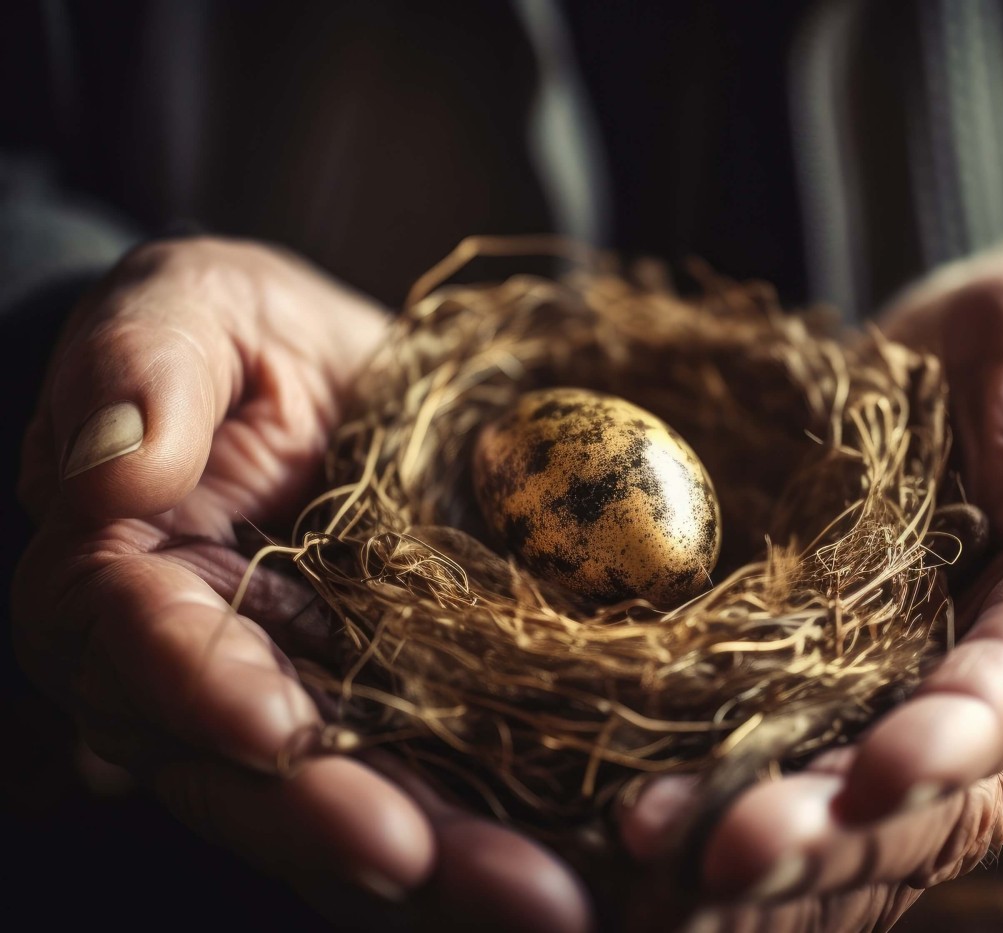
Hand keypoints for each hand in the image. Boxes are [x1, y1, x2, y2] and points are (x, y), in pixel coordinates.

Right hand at [12, 238, 591, 930]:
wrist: (345, 378)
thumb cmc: (245, 334)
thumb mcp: (195, 304)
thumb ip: (143, 365)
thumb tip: (112, 466)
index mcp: (130, 577)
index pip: (140, 644)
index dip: (200, 689)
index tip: (278, 727)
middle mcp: (206, 670)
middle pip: (248, 769)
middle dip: (336, 822)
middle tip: (429, 864)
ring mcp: (310, 701)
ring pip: (349, 803)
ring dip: (440, 863)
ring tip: (540, 899)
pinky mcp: (400, 711)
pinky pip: (438, 783)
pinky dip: (499, 831)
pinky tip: (574, 864)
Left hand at [617, 223, 1002, 929]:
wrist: (981, 379)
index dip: (959, 733)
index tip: (883, 774)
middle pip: (945, 797)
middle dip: (845, 836)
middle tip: (732, 860)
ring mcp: (924, 711)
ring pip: (873, 825)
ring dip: (784, 865)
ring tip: (664, 869)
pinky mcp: (853, 711)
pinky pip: (808, 795)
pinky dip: (740, 836)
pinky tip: (656, 857)